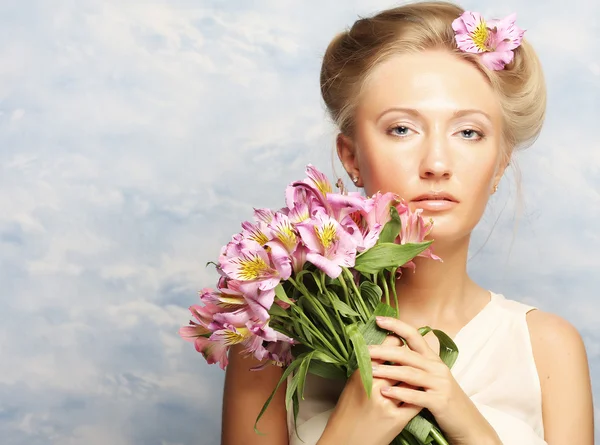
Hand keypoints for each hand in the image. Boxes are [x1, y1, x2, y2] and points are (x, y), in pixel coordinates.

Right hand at [318, 334, 422, 444]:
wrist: (345, 442)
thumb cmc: (347, 413)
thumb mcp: (353, 386)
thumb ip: (368, 368)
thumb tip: (382, 349)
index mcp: (361, 375)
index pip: (383, 349)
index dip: (394, 341)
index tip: (398, 337)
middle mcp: (373, 386)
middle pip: (399, 363)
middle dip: (407, 357)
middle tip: (411, 352)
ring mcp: (386, 404)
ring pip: (410, 382)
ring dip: (416, 376)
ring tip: (418, 370)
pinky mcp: (397, 421)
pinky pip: (415, 403)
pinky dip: (419, 395)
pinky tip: (421, 391)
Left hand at [368, 316, 501, 444]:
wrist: (466, 421)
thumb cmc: (442, 397)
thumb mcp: (430, 377)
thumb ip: (414, 364)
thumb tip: (389, 351)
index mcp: (432, 358)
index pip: (414, 335)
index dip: (396, 325)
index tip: (378, 319)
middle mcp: (437, 367)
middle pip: (407, 354)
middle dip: (384, 350)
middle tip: (365, 350)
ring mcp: (440, 383)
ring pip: (410, 373)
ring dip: (388, 371)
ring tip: (370, 371)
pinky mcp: (440, 401)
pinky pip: (417, 395)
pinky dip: (400, 393)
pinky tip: (385, 392)